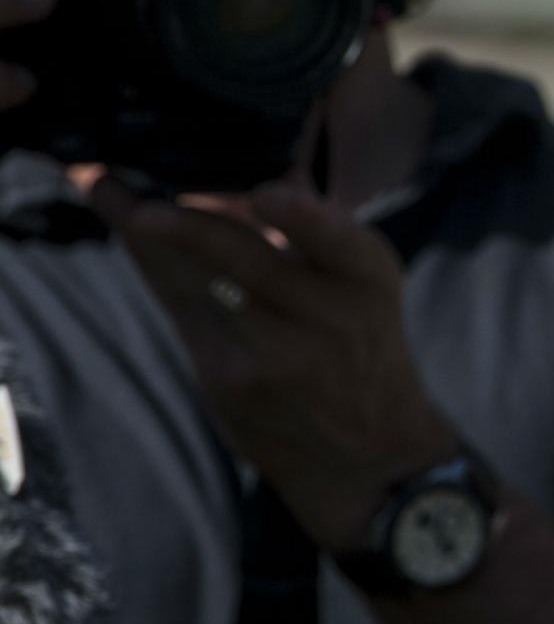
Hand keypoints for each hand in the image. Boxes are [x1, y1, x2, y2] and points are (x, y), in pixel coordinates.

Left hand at [88, 176, 457, 548]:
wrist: (364, 448)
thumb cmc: (355, 343)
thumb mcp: (361, 284)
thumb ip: (306, 231)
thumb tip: (226, 175)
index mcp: (369, 277)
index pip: (340, 242)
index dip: (302, 217)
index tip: (264, 195)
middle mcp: (332, 318)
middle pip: (250, 263)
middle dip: (189, 229)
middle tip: (139, 205)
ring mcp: (278, 358)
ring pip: (203, 286)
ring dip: (152, 242)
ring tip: (113, 197)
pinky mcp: (232, 383)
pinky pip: (185, 315)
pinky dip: (159, 272)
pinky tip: (135, 241)